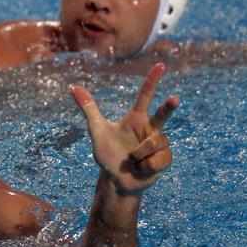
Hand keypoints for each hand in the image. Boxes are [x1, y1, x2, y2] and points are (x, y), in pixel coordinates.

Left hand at [70, 63, 178, 195]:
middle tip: (174, 99)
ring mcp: (159, 144)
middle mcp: (150, 128)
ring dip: (139, 154)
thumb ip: (88, 108)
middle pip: (163, 114)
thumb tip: (73, 87)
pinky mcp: (164, 160)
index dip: (153, 80)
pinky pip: (159, 159)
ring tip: (132, 160)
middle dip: (169, 107)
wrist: (115, 180)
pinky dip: (145, 166)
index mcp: (136, 118)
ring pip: (155, 143)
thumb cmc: (107, 153)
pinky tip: (141, 169)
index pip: (145, 96)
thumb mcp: (96, 130)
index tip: (161, 66)